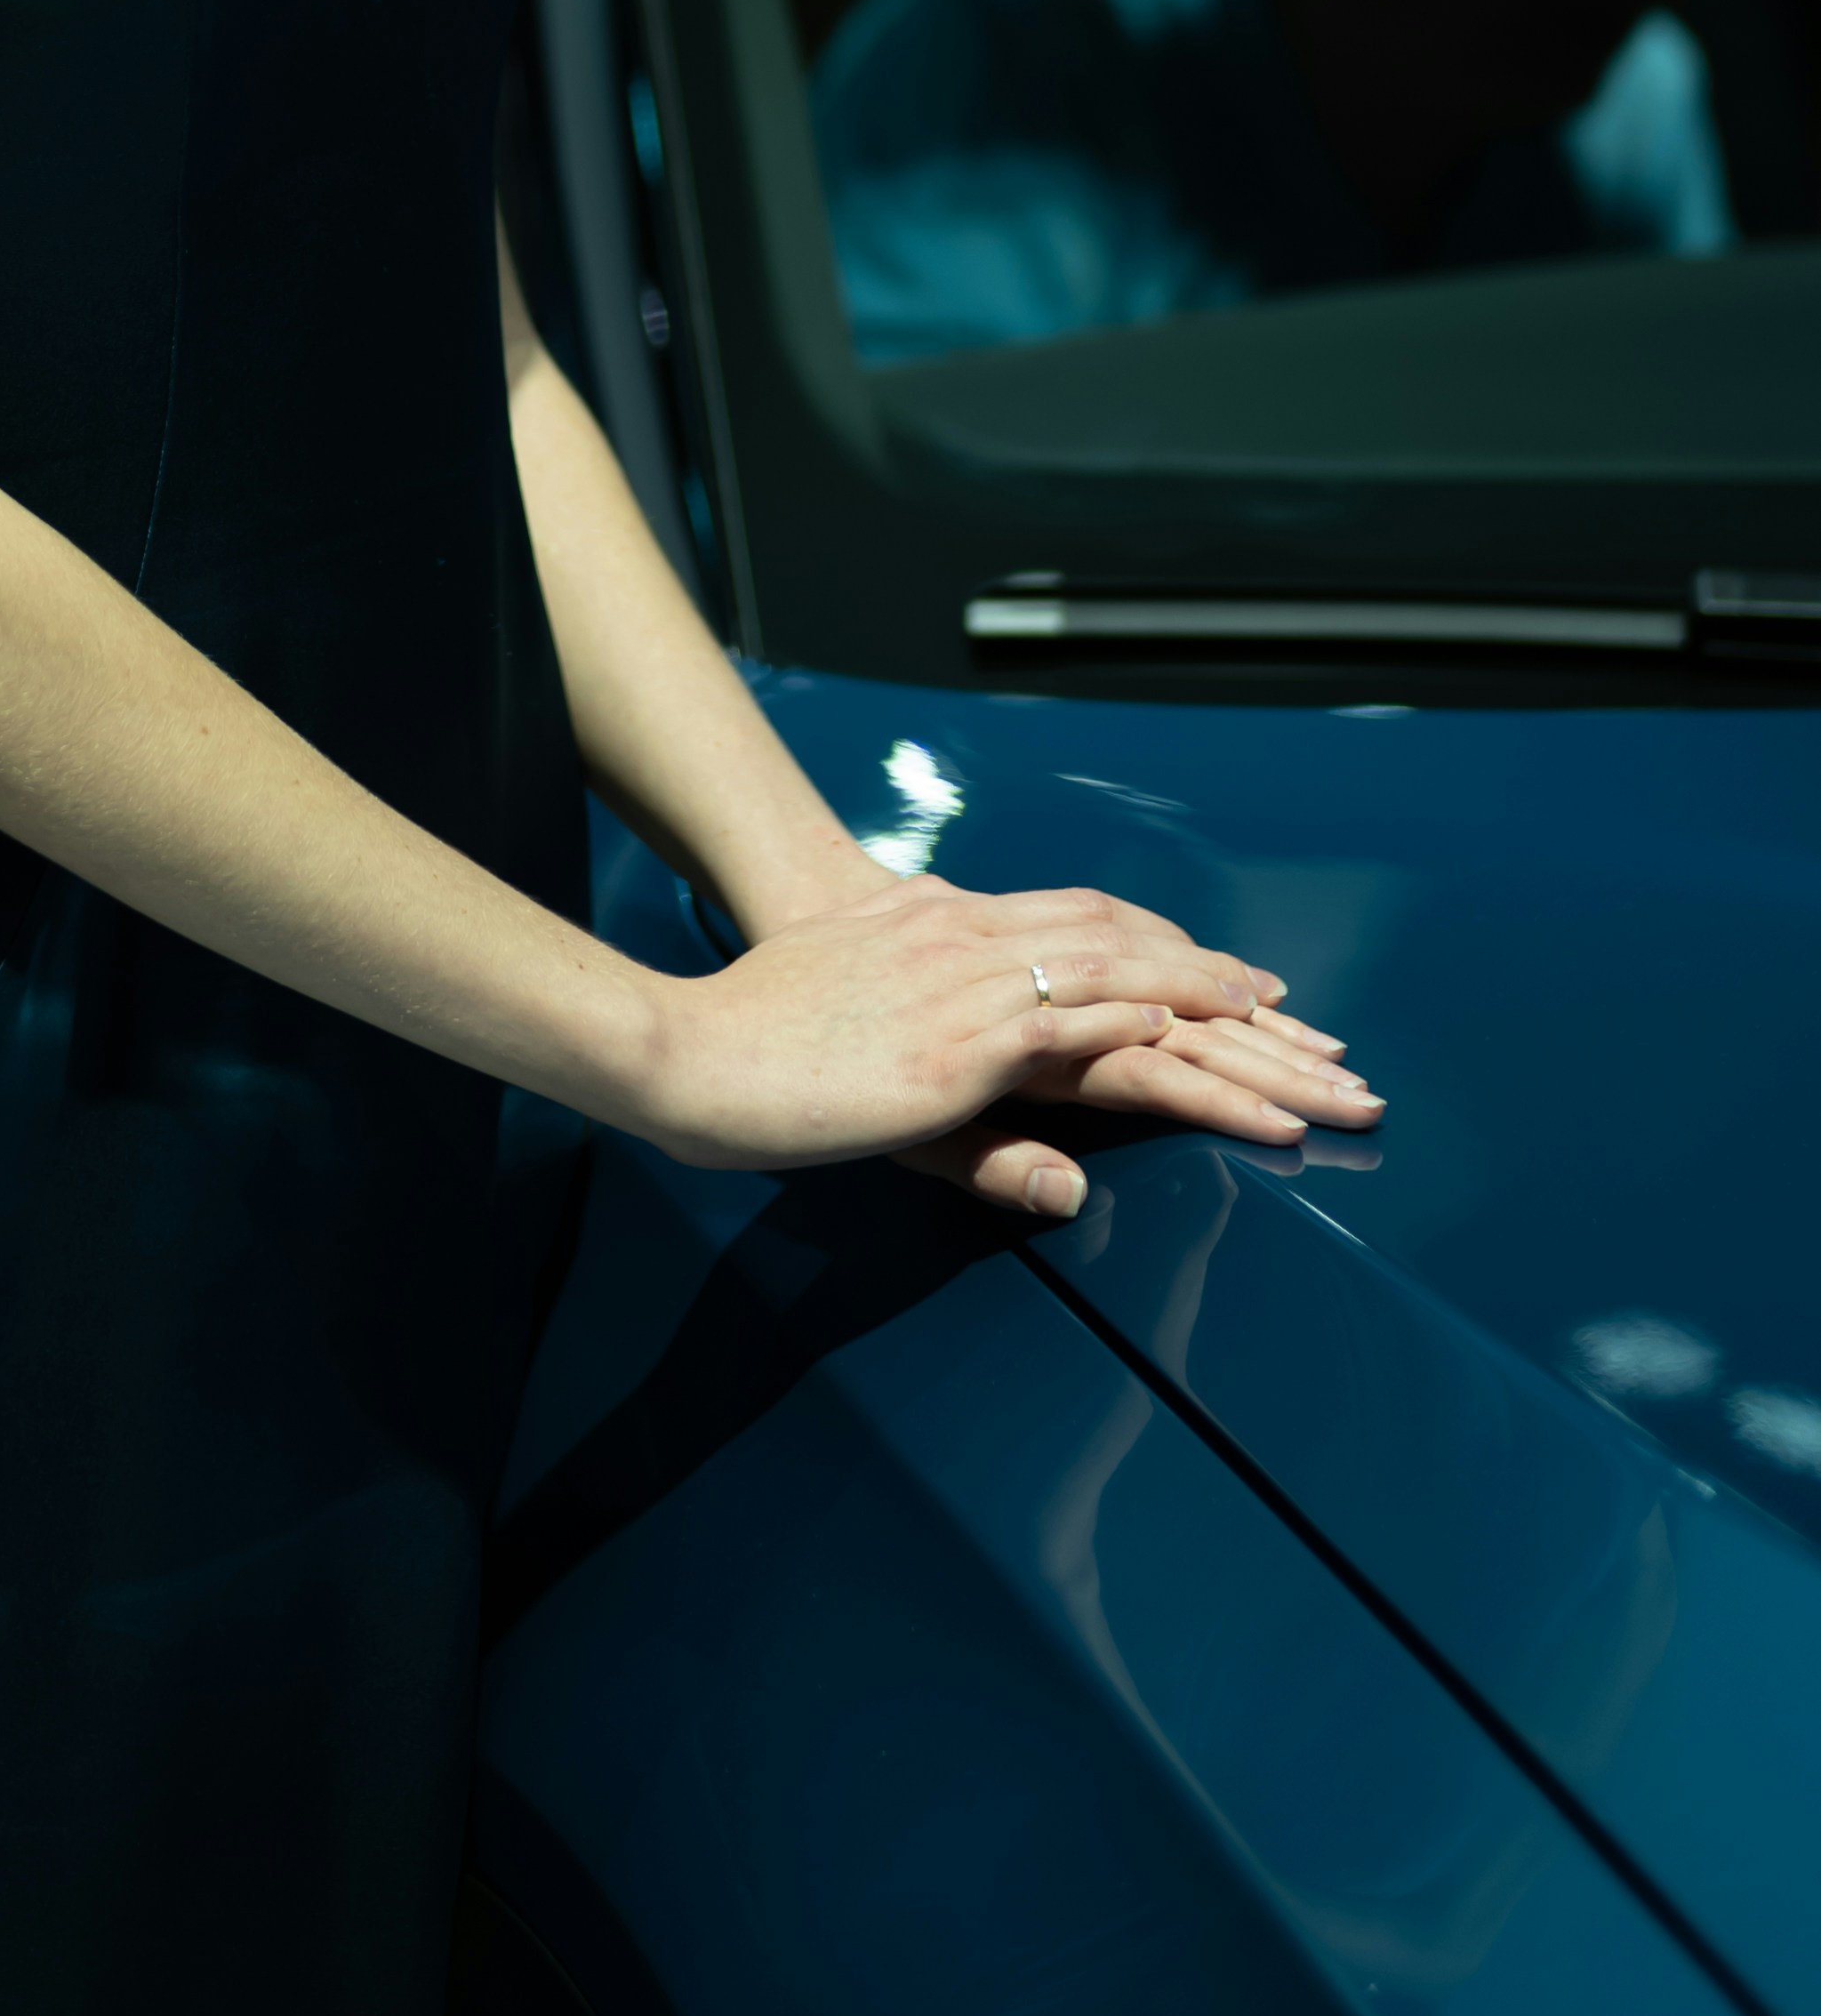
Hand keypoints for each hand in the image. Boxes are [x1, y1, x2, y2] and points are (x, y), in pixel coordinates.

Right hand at [632, 875, 1381, 1219]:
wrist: (688, 1043)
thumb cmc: (751, 1036)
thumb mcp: (854, 1026)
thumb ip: (930, 1041)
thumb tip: (1009, 1087)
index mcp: (945, 927)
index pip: (1091, 928)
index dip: (1177, 955)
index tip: (1252, 990)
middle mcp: (975, 940)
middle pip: (1139, 955)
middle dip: (1241, 1001)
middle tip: (1326, 1040)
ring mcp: (976, 986)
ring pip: (1140, 991)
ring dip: (1239, 1034)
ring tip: (1317, 1070)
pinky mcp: (970, 1043)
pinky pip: (1096, 1038)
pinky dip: (1176, 1055)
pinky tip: (1230, 1076)